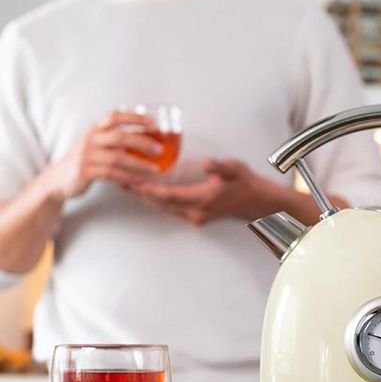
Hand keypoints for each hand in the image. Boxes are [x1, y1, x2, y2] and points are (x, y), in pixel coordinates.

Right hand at [40, 110, 162, 200]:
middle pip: (119, 137)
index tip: (153, 122)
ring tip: (156, 169)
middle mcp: (90, 139)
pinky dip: (127, 177)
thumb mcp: (98, 144)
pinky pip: (111, 174)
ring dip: (139, 164)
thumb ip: (117, 138)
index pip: (115, 116)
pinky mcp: (85, 171)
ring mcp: (87, 155)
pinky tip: (140, 181)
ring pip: (117, 158)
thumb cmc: (87, 160)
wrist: (59, 179)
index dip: (135, 117)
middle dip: (142, 142)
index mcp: (95, 128)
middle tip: (160, 150)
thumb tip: (148, 135)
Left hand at [131, 158, 273, 225]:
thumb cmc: (245, 183)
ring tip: (131, 187)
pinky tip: (151, 194)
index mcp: (204, 199)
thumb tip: (207, 163)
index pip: (170, 195)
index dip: (150, 190)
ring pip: (166, 209)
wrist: (256, 201)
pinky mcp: (197, 218)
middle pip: (162, 204)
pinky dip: (159, 202)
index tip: (133, 182)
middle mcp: (197, 212)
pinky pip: (172, 210)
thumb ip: (220, 167)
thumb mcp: (235, 169)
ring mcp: (197, 217)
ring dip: (148, 199)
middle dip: (142, 194)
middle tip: (123, 182)